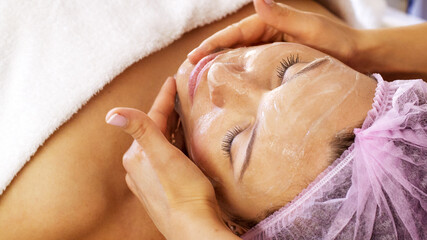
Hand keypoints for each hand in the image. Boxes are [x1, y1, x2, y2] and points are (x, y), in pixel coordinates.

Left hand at [105, 77, 237, 238]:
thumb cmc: (184, 194)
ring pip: (160, 143)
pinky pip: (164, 156)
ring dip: (170, 128)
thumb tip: (111, 113)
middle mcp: (138, 166)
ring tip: (183, 114)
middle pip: (154, 129)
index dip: (164, 98)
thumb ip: (142, 131)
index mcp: (137, 155)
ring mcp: (148, 178)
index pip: (151, 118)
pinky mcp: (160, 187)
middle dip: (167, 112)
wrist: (194, 229)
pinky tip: (182, 143)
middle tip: (180, 95)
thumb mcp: (163, 158)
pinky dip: (173, 144)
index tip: (172, 80)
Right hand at [188, 0, 360, 68]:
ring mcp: (272, 48)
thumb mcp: (308, 28)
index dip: (212, 44)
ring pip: (241, 56)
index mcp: (270, 22)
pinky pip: (253, 67)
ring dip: (222, 65)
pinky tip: (231, 84)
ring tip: (202, 78)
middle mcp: (268, 34)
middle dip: (210, 55)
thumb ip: (281, 14)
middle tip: (189, 70)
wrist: (359, 56)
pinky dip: (239, 73)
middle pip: (233, 45)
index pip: (235, 34)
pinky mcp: (278, 61)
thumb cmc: (337, 41)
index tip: (193, 55)